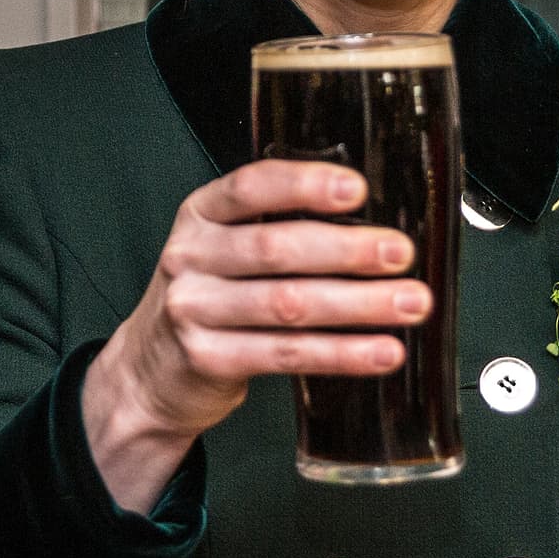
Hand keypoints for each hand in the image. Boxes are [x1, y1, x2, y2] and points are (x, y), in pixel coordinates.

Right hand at [82, 159, 429, 511]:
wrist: (149, 372)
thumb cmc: (208, 297)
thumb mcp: (223, 248)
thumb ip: (276, 227)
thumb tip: (373, 224)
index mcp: (201, 215)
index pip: (251, 187)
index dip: (305, 186)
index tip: (357, 189)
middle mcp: (192, 257)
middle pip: (276, 248)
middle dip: (348, 249)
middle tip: (400, 253)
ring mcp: (195, 310)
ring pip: (289, 304)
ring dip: (359, 304)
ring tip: (410, 303)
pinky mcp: (210, 359)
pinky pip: (288, 354)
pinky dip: (343, 353)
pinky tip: (382, 351)